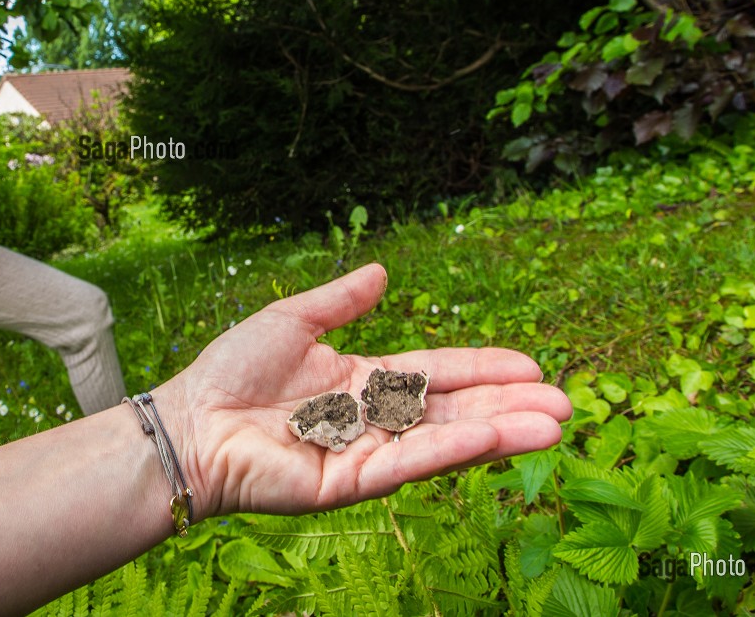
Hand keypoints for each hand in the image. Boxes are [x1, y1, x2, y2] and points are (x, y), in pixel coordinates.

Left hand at [155, 263, 571, 517]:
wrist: (190, 422)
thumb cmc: (230, 371)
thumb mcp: (293, 320)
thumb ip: (340, 299)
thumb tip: (384, 269)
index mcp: (360, 381)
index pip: (436, 374)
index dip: (482, 370)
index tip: (531, 366)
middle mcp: (371, 419)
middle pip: (452, 410)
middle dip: (507, 406)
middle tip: (564, 404)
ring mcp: (365, 454)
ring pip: (443, 440)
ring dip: (500, 432)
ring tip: (554, 425)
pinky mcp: (351, 484)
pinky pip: (410, 463)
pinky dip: (454, 449)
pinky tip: (496, 436)